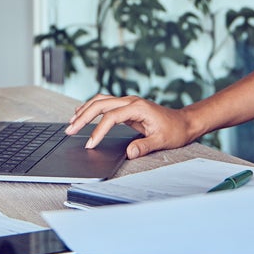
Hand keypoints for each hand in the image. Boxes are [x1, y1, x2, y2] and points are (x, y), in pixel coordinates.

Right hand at [64, 94, 194, 158]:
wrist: (183, 122)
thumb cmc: (174, 130)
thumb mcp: (161, 141)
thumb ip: (144, 146)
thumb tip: (129, 153)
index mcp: (138, 107)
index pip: (111, 117)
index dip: (98, 130)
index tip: (90, 144)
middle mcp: (131, 101)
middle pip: (100, 104)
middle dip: (83, 117)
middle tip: (70, 130)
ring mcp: (128, 102)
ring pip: (100, 100)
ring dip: (84, 110)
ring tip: (71, 122)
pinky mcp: (127, 106)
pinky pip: (105, 104)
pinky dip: (92, 108)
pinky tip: (82, 113)